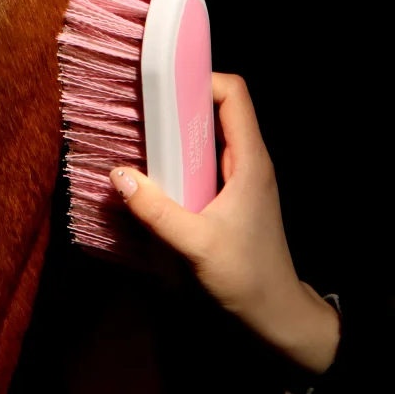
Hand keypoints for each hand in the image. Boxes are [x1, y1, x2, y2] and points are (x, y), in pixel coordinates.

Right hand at [110, 73, 338, 375]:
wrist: (276, 314)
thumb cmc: (246, 278)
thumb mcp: (196, 245)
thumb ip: (156, 210)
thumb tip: (119, 175)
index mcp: (250, 160)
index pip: (234, 94)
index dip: (201, 79)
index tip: (163, 85)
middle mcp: (249, 162)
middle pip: (218, 109)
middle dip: (181, 103)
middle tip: (141, 109)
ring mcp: (242, 179)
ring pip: (210, 137)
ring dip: (178, 134)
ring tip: (141, 137)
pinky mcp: (232, 197)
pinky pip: (206, 162)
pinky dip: (181, 159)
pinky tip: (155, 175)